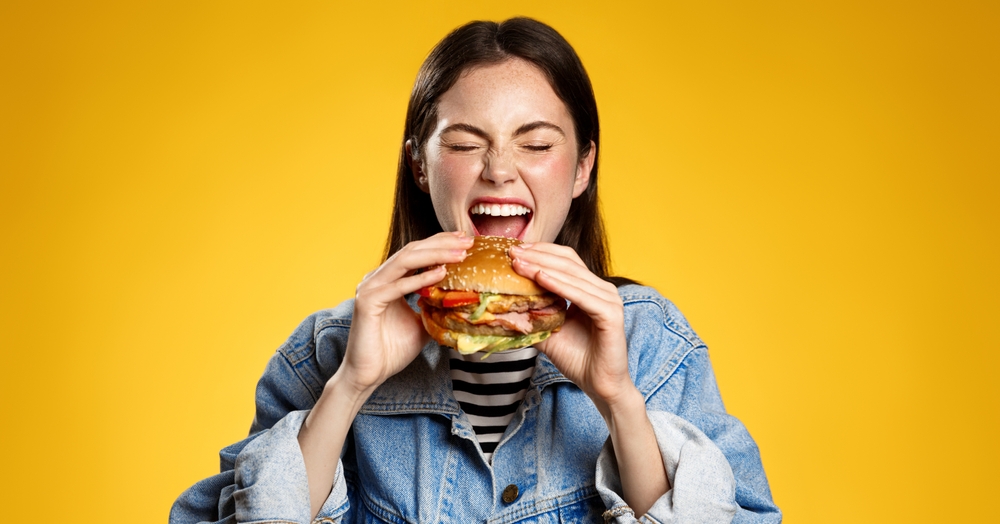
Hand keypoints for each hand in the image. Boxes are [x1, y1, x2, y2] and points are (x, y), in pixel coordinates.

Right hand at [339, 231, 472, 394]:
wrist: (369, 374)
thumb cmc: (392, 350)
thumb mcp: (422, 323)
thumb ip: (435, 307)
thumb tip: (462, 301)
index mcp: (388, 279)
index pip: (417, 253)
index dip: (440, 243)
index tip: (464, 240)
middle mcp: (377, 278)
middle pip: (412, 251)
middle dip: (441, 244)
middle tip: (467, 241)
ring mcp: (370, 287)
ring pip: (405, 261)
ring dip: (435, 255)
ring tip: (459, 254)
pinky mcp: (368, 302)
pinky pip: (398, 286)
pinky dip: (420, 278)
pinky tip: (441, 273)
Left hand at [509, 242, 634, 413]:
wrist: (599, 385)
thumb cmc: (577, 358)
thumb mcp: (547, 332)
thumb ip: (532, 315)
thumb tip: (502, 308)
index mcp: (590, 289)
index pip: (565, 260)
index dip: (540, 251)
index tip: (513, 249)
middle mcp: (602, 289)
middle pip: (568, 262)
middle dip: (537, 254)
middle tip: (511, 251)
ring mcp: (609, 300)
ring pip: (572, 276)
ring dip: (542, 266)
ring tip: (518, 262)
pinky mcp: (610, 314)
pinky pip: (581, 295)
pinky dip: (559, 285)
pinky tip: (540, 277)